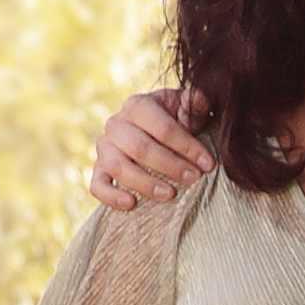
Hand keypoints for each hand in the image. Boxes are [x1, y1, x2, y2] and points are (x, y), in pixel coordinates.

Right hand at [90, 86, 217, 212]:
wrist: (152, 129)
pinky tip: (131, 204)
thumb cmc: (174, 118)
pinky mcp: (99, 168)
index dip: (187, 147)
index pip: (163, 128)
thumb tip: (201, 101)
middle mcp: (116, 124)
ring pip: (118, 166)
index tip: (207, 164)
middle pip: (140, 147)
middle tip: (193, 179)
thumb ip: (195, 104)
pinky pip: (97, 184)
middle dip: (170, 165)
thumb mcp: (186, 107)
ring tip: (170, 194)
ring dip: (145, 183)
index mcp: (138, 105)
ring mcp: (104, 147)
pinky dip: (111, 196)